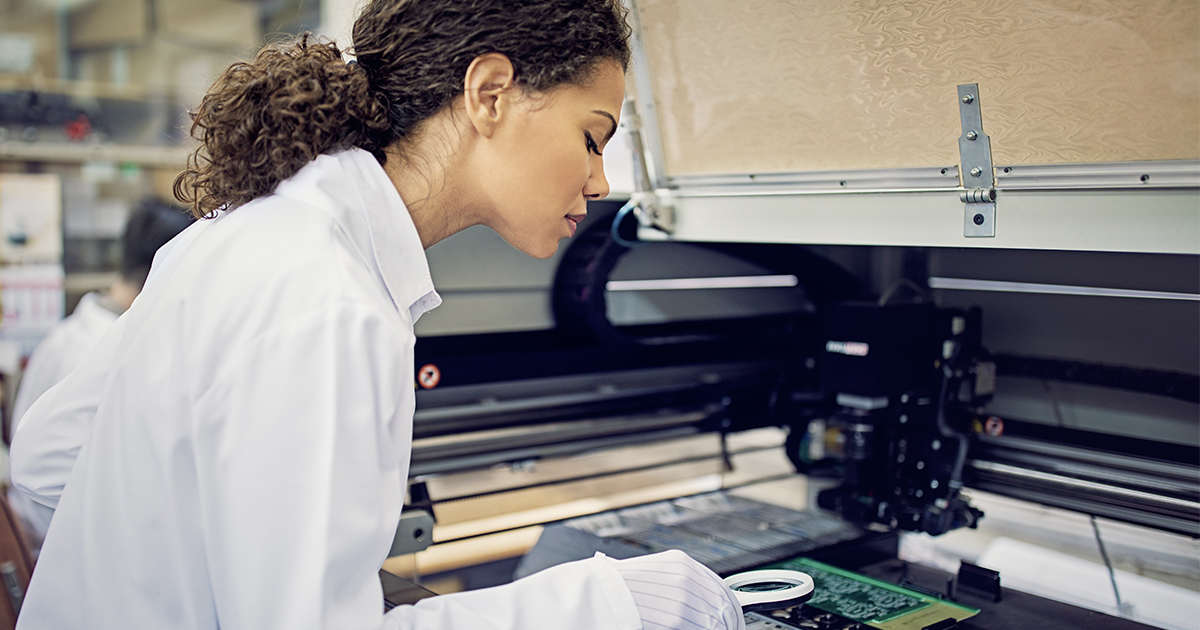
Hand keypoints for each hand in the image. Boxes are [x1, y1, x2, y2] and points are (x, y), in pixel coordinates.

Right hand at [607, 549, 745, 629]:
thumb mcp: (653, 573)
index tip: (732, 619)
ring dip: (716, 628)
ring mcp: (683, 598)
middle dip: (729, 622)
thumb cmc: (619, 586)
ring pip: (714, 621)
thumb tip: (700, 602)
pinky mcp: (677, 618)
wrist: (598, 594)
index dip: (730, 607)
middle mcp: (686, 577)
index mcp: (681, 562)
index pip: (719, 586)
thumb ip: (677, 582)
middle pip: (723, 605)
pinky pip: (701, 629)